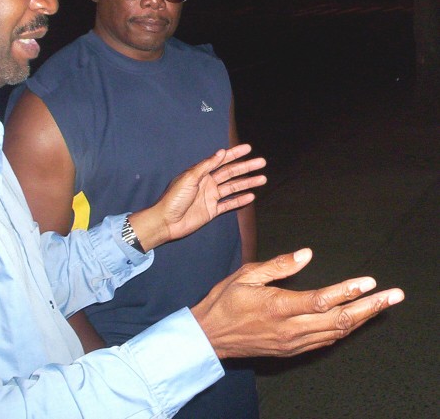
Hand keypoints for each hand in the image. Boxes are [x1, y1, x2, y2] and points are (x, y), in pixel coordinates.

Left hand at [129, 144, 266, 250]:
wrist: (167, 221)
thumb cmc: (174, 198)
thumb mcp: (190, 178)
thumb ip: (206, 166)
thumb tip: (221, 152)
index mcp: (201, 173)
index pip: (221, 160)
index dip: (235, 154)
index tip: (248, 148)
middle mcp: (208, 183)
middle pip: (231, 173)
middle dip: (246, 167)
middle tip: (262, 162)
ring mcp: (211, 197)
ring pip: (233, 187)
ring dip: (247, 183)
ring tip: (262, 178)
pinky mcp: (212, 211)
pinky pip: (229, 204)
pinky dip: (240, 200)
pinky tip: (251, 196)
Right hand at [191, 248, 404, 358]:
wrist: (210, 337)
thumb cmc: (225, 300)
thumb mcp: (246, 275)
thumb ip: (278, 265)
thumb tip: (307, 254)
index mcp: (277, 306)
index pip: (321, 300)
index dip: (347, 291)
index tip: (369, 281)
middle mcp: (289, 329)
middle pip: (338, 320)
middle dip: (370, 308)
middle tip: (394, 296)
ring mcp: (292, 343)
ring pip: (336, 333)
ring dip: (362, 319)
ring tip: (383, 306)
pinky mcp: (291, 350)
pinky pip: (325, 342)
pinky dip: (345, 331)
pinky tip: (356, 321)